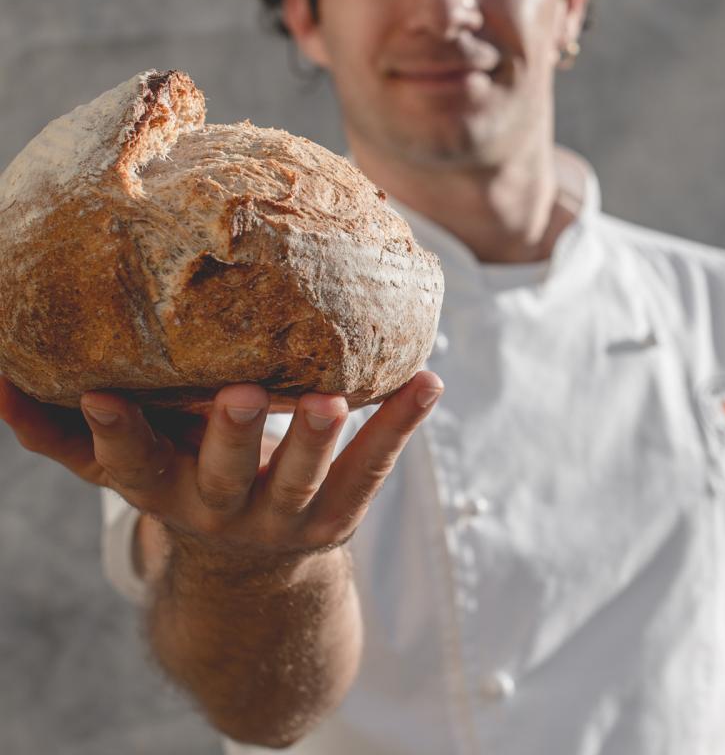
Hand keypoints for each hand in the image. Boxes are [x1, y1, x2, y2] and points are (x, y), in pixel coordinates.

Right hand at [0, 373, 442, 560]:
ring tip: (339, 396)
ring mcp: (290, 515)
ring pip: (308, 477)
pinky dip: (401, 425)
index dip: (117, 433)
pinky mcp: (341, 513)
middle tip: (244, 395)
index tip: (103, 392)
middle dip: (234, 437)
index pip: (132, 464)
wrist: (255, 568)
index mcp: (166, 491)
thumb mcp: (132, 469)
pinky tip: (428, 381)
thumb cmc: (188, 488)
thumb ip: (71, 434)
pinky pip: (375, 468)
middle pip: (228, 474)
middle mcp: (225, 509)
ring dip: (324, 437)